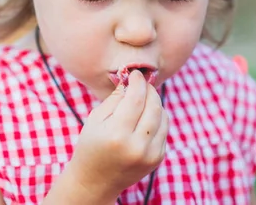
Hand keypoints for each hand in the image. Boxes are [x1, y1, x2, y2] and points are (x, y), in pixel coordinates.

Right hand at [65, 70, 168, 201]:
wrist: (96, 181)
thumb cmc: (91, 145)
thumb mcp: (95, 119)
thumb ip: (115, 98)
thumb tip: (131, 80)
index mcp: (117, 134)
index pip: (136, 99)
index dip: (138, 82)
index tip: (136, 73)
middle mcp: (137, 146)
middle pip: (153, 106)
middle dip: (149, 90)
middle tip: (142, 83)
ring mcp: (150, 154)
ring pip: (163, 116)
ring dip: (155, 102)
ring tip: (143, 99)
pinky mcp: (157, 158)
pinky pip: (164, 130)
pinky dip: (158, 118)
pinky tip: (145, 116)